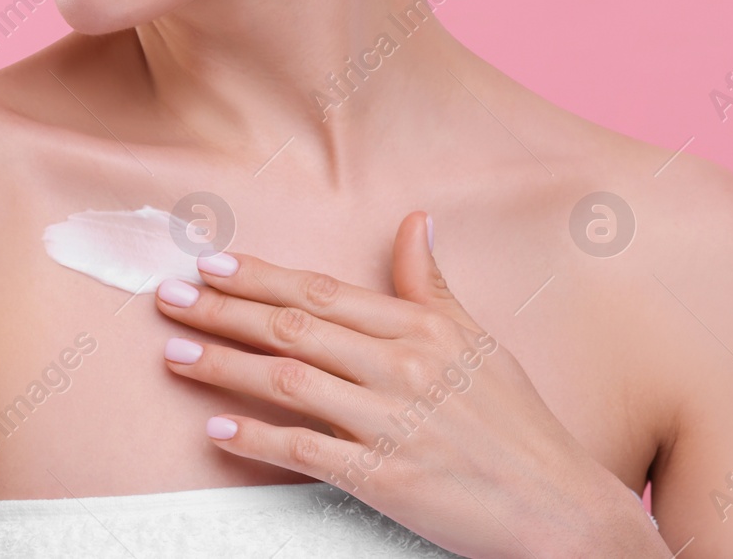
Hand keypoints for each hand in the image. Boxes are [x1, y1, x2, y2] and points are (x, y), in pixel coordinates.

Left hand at [153, 211, 668, 557]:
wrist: (564, 512)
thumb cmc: (521, 427)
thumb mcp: (479, 343)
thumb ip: (432, 285)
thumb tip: (414, 220)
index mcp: (421, 329)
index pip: (320, 292)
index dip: (259, 275)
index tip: (209, 263)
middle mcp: (402, 366)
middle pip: (292, 328)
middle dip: (222, 310)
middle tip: (168, 298)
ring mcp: (392, 422)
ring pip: (287, 381)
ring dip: (224, 366)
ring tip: (175, 355)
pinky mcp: (387, 477)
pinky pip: (306, 451)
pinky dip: (256, 438)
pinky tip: (217, 429)